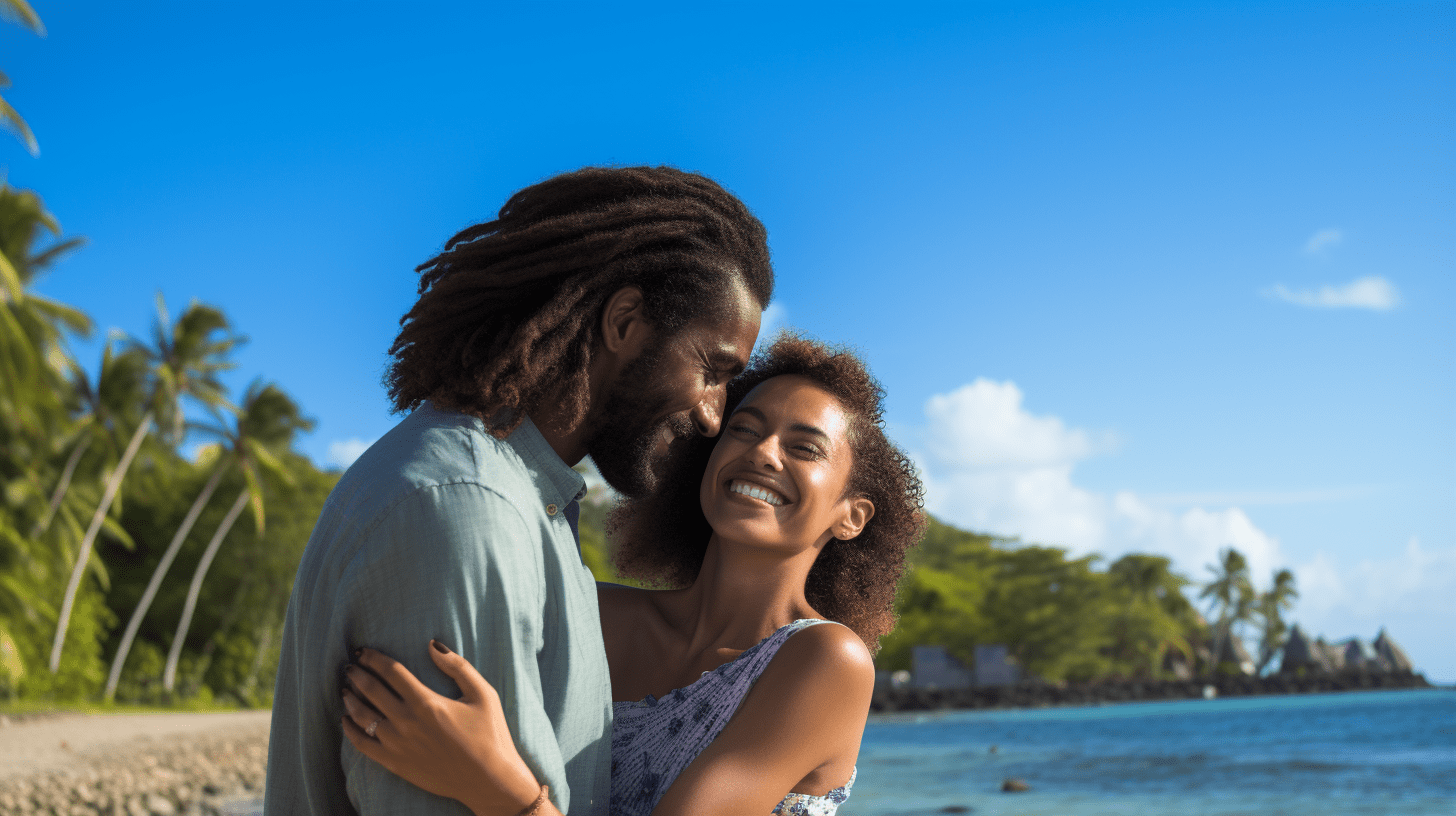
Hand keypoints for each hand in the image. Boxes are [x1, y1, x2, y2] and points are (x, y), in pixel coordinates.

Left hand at [341, 640, 546, 815]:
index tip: (363, 652)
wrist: (488, 780)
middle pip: (372, 690)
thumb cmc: (490, 735)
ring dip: (351, 699)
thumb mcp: (483, 694)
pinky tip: (346, 720)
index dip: (374, 658)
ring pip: (362, 716)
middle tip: (351, 667)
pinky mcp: (394, 763)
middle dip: (358, 675)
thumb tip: (433, 645)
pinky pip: (362, 744)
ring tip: (347, 690)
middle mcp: (407, 721)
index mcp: (427, 702)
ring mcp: (397, 744)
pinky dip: (350, 730)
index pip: (391, 672)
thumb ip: (457, 666)